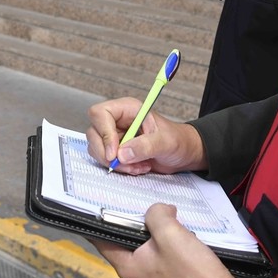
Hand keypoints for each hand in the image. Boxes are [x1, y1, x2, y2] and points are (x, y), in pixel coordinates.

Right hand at [85, 98, 206, 174]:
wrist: (183, 153)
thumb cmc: (178, 140)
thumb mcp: (166, 142)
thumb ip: (145, 146)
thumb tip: (122, 153)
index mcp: (127, 109)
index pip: (100, 114)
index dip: (103, 133)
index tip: (114, 153)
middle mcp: (117, 120)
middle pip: (94, 133)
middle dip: (107, 154)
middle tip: (126, 164)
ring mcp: (115, 136)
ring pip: (97, 149)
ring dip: (116, 163)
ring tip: (138, 166)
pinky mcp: (116, 150)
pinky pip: (106, 160)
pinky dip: (120, 168)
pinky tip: (137, 168)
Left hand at [92, 204, 233, 277]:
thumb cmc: (196, 277)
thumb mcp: (172, 233)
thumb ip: (156, 214)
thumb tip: (157, 211)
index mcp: (129, 269)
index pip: (103, 241)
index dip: (101, 222)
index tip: (98, 209)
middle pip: (129, 246)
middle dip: (141, 228)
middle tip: (155, 216)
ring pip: (148, 255)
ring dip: (160, 241)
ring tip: (176, 232)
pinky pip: (162, 266)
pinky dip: (170, 254)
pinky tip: (185, 248)